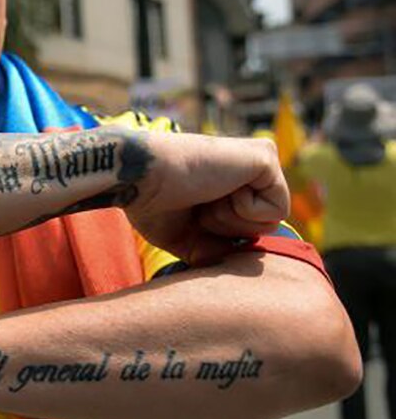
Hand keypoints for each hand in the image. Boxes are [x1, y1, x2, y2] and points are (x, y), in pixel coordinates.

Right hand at [125, 133, 288, 264]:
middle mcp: (246, 165)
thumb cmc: (152, 203)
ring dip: (232, 219)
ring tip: (207, 194)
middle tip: (199, 205)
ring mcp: (259, 157)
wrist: (140, 178)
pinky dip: (244, 211)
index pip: (247, 226)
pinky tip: (221, 187)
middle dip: (227, 228)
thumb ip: (217, 248)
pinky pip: (278, 209)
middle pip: (261, 227)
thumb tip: (247, 263)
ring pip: (271, 221)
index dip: (220, 234)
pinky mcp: (266, 156)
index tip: (190, 215)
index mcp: (228, 179)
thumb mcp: (186, 237)